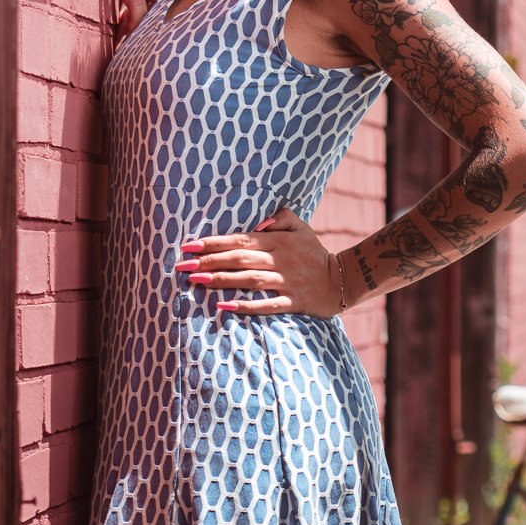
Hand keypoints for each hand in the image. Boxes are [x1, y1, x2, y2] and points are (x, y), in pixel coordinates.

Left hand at [176, 206, 344, 317]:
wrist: (343, 280)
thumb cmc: (315, 253)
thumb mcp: (302, 228)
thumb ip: (279, 218)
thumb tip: (255, 223)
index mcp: (278, 241)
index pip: (239, 239)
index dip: (212, 242)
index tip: (188, 246)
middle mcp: (280, 260)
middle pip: (239, 259)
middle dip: (208, 261)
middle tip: (182, 266)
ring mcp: (286, 282)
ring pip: (249, 279)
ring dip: (221, 280)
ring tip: (196, 282)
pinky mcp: (293, 301)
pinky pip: (266, 304)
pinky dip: (245, 306)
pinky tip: (224, 306)